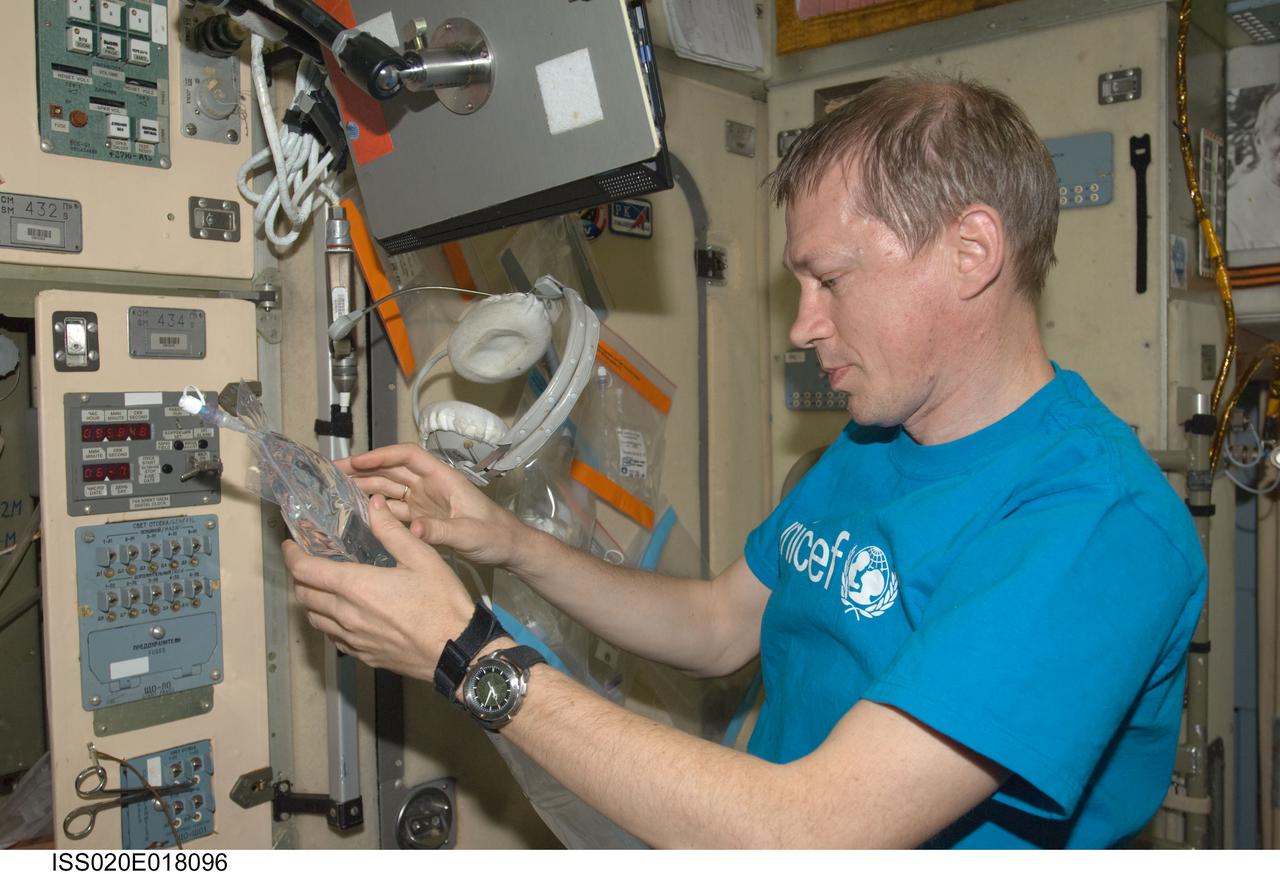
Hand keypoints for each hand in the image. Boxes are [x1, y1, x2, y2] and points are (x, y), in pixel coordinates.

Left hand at [283, 495, 475, 679]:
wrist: (457, 650)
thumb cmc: (442, 602)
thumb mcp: (422, 558)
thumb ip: (391, 531)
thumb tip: (373, 505)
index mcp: (356, 586)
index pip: (305, 570)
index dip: (292, 555)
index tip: (292, 544)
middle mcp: (346, 614)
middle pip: (304, 595)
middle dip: (300, 576)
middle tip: (309, 562)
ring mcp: (353, 638)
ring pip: (315, 619)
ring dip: (312, 600)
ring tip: (324, 587)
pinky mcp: (363, 654)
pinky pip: (333, 637)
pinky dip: (328, 622)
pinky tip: (344, 614)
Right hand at [336, 443, 526, 566]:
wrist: (509, 549)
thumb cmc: (496, 535)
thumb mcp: (469, 533)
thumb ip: (441, 531)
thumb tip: (412, 528)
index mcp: (443, 478)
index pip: (407, 457)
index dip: (381, 456)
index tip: (356, 462)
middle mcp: (430, 486)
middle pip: (391, 471)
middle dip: (363, 470)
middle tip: (332, 475)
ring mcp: (424, 502)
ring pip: (389, 489)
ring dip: (365, 489)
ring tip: (336, 493)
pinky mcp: (422, 519)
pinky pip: (394, 510)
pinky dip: (376, 511)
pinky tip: (356, 517)